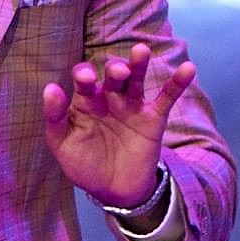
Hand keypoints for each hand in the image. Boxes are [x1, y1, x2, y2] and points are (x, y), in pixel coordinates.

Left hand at [42, 43, 193, 207]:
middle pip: (112, 75)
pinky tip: (189, 68)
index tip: (86, 79)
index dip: (84, 75)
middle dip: (114, 70)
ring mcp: (132, 106)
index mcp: (84, 101)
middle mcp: (108, 98)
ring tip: (141, 51)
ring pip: (136, 79)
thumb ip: (55, 117)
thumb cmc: (83, 164)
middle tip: (117, 73)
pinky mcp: (153, 119)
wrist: (113, 190)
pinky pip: (166, 98)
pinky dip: (177, 83)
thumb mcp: (62, 144)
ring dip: (139, 64)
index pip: (83, 80)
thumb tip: (50, 88)